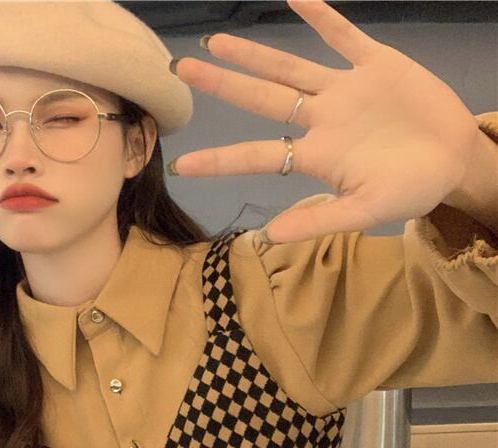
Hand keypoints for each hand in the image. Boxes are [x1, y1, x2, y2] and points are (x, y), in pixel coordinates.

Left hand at [169, 0, 483, 243]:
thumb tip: (269, 237)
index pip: (257, 156)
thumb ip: (319, 221)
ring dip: (255, 54)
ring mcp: (344, 91)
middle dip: (224, 85)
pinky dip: (323, 17)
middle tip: (181, 70)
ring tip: (216, 43)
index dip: (221, 160)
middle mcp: (320, 120)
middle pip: (262, 99)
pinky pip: (344, 36)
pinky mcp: (376, 65)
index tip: (182, 164)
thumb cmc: (410, 190)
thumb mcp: (365, 212)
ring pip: (291, 67)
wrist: (455, 161)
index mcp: (315, 156)